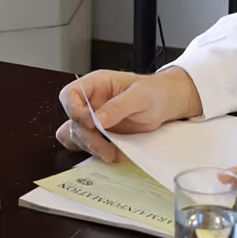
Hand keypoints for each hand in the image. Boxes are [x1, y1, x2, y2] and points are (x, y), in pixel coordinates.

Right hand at [54, 67, 203, 162]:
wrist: (167, 103)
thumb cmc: (155, 91)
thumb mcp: (139, 96)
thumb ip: (117, 107)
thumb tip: (97, 119)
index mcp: (96, 84)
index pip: (69, 95)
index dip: (73, 110)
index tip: (89, 122)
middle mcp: (91, 102)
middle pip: (72, 121)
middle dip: (87, 136)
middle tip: (105, 147)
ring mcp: (94, 119)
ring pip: (76, 135)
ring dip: (90, 146)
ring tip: (111, 153)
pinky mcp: (101, 134)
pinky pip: (87, 145)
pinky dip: (95, 151)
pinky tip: (111, 153)